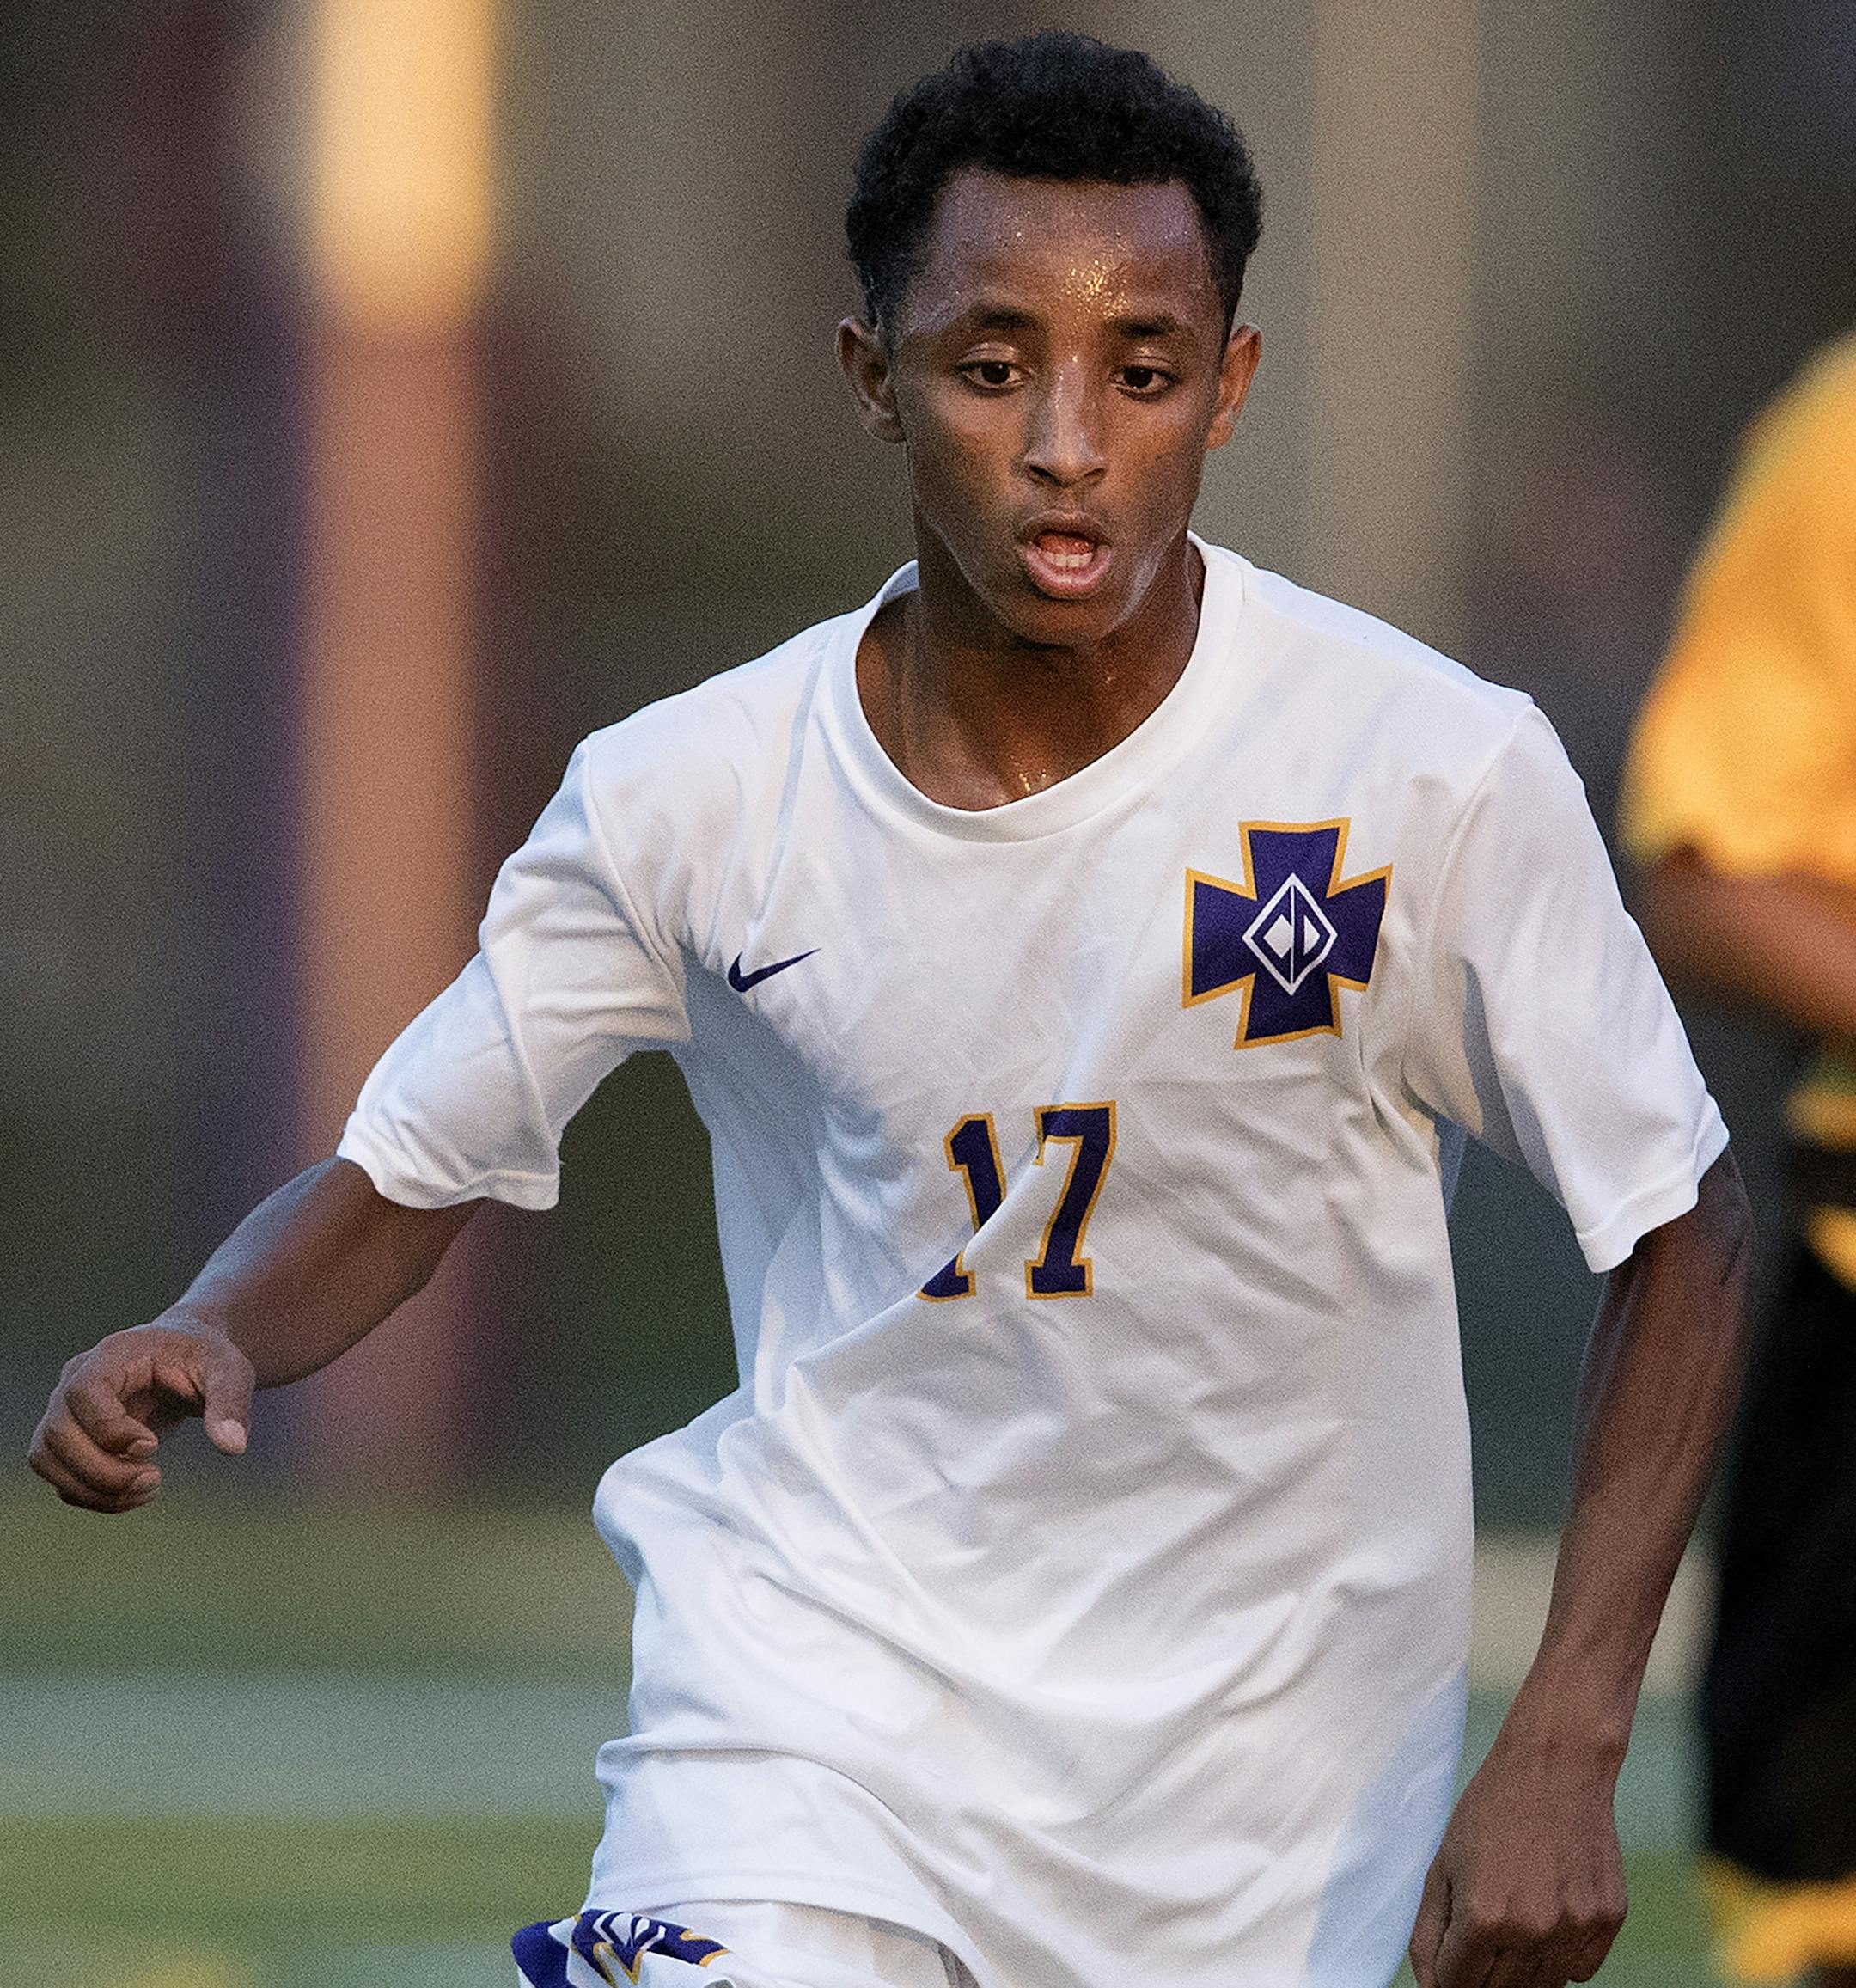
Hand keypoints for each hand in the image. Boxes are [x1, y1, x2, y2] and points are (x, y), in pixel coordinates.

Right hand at [28, 1319, 255, 1512]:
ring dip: (92, 1490)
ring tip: (150, 1488)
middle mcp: (75, 1380)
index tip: (152, 1446)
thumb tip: (232, 1447)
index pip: (83, 1392)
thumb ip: (231, 1403)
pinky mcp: (69, 1441)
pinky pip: (61, 1477)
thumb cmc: (205, 1359)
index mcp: (112, 1355)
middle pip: (57, 1432)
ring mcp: (65, 1411)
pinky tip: (139, 1494)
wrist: (185, 1359)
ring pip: (46, 1459)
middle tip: (155, 1479)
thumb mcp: (229, 1370)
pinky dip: (93, 1497)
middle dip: (101, 1470)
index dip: (109, 1428)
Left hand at [1409, 1719, 1627, 1987]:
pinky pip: (1579, 1968)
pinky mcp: (1607, 1921)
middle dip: (1482, 1972)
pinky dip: (1560, 1954)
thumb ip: (1430, 1933)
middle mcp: (1532, 1931)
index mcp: (1484, 1916)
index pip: (1457, 1983)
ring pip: (1542, 1987)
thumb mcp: (1443, 1863)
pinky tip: (1548, 1908)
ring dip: (1521, 1966)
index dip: (1448, 1971)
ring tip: (1514, 1914)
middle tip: (1483, 1928)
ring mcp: (1575, 1928)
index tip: (1451, 1951)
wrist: (1555, 1766)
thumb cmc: (1492, 1810)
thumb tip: (1432, 1986)